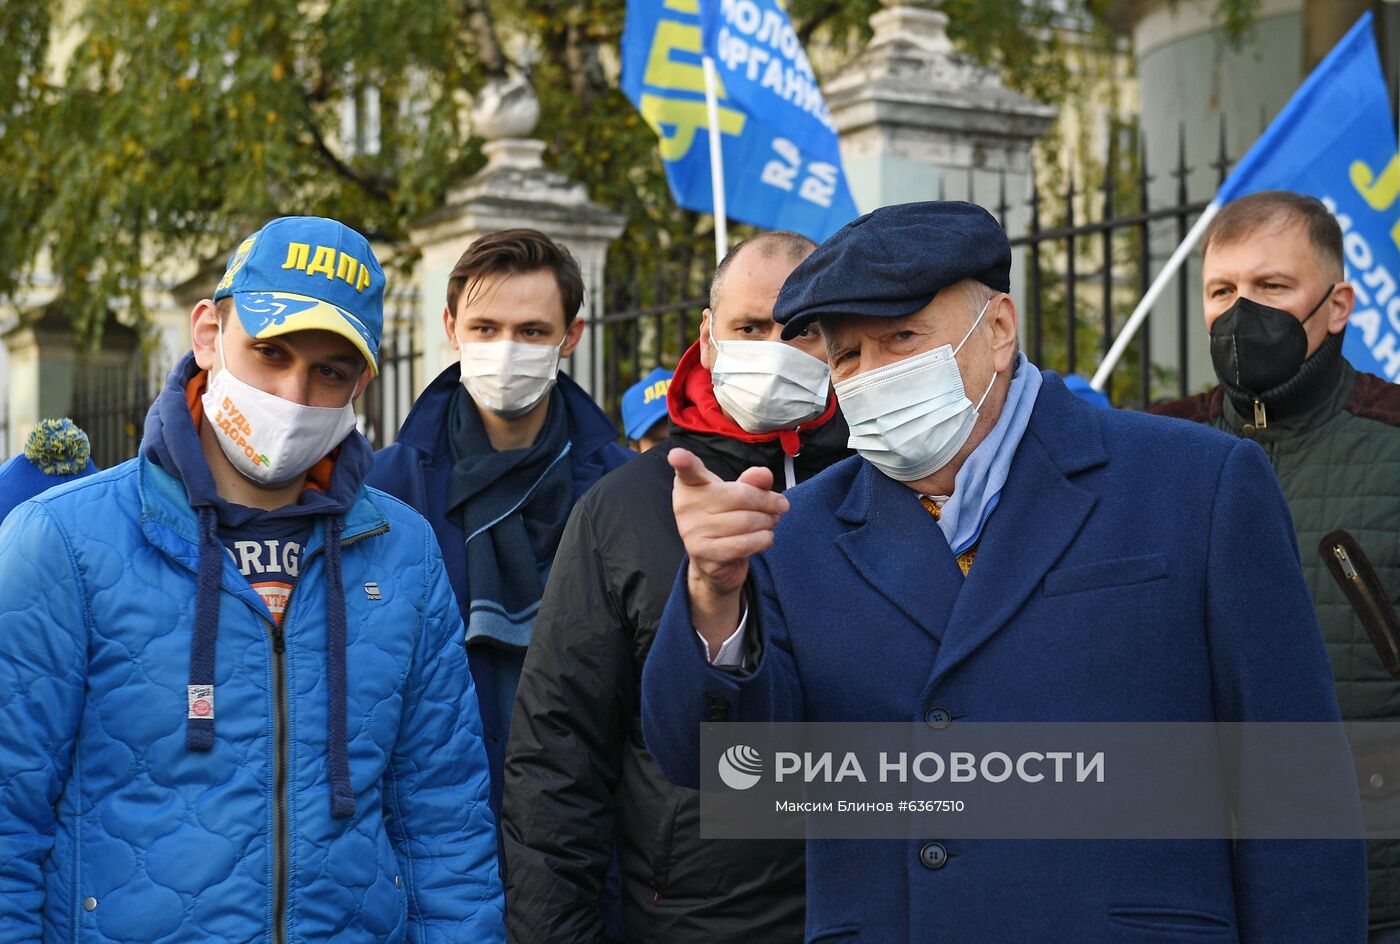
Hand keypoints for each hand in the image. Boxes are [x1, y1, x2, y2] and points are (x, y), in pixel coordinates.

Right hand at [669, 448, 788, 653]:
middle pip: (738, 496)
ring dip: (768, 522)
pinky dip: (763, 539)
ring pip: (745, 522)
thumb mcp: (737, 495)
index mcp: (690, 485)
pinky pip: (744, 544)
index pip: (688, 472)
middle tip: (781, 505)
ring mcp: (692, 533)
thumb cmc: (725, 519)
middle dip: (768, 501)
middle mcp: (685, 508)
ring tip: (771, 522)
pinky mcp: (704, 555)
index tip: (677, 455)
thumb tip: (764, 475)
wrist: (714, 562)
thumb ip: (752, 482)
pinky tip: (765, 537)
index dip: (683, 462)